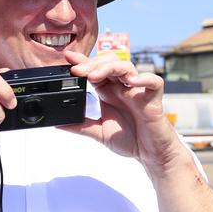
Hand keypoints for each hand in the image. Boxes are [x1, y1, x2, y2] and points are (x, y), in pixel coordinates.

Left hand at [60, 50, 182, 173]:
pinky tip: (131, 82)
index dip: (82, 61)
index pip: (94, 69)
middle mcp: (122, 87)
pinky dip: (144, 78)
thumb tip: (58, 125)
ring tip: (94, 76)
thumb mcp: (98, 133)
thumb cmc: (130, 140)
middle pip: (109, 62)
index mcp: (108, 91)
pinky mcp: (153, 100)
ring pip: (126, 67)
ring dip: (109, 68)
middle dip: (92, 64)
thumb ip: (80, 126)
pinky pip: (154, 82)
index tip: (68, 57)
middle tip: (77, 71)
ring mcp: (138, 91)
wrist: (151, 155)